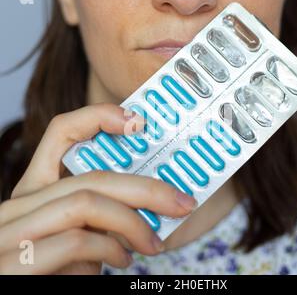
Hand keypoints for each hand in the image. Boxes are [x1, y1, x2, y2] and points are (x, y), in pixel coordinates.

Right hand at [0, 104, 196, 273]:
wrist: (31, 294)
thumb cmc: (59, 267)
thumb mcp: (79, 231)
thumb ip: (103, 211)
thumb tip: (153, 198)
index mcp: (34, 189)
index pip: (60, 131)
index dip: (97, 117)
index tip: (137, 122)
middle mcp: (19, 203)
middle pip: (91, 176)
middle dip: (147, 189)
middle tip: (183, 203)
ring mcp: (13, 231)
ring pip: (87, 203)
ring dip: (134, 224)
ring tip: (154, 244)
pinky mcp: (17, 264)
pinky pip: (79, 241)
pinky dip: (112, 249)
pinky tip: (124, 260)